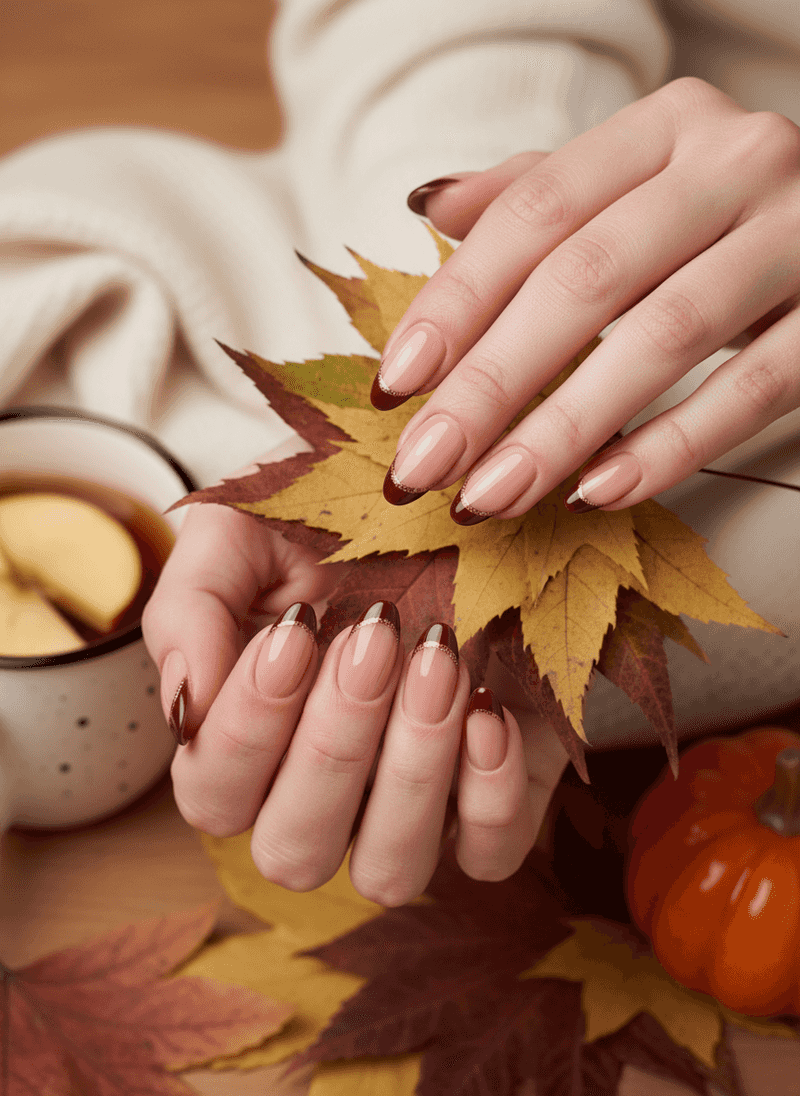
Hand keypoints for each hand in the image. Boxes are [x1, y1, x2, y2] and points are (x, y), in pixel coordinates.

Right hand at [143, 498, 567, 899]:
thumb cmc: (324, 528)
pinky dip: (490, 791)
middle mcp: (320, 800)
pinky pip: (489, 852)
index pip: (214, 796)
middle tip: (377, 634)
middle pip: (294, 850)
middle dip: (334, 743)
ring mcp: (406, 812)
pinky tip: (486, 706)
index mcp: (245, 750)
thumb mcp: (240, 536)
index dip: (249, 727)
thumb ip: (192, 608)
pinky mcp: (490, 800)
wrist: (435, 508)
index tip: (295, 628)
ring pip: (388, 870)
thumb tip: (183, 701)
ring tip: (438, 662)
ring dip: (411, 771)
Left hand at [375, 77, 799, 520]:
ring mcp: (799, 232)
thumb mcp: (636, 183)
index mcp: (664, 127)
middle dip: (488, 383)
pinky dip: (671, 445)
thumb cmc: (726, 216)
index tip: (395, 383)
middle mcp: (733, 161)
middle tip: (421, 465)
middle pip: (583, 279)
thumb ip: (540, 193)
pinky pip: (751, 388)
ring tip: (490, 495)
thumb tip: (430, 205)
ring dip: (561, 429)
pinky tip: (598, 491)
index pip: (534, 213)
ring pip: (660, 337)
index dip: (456, 302)